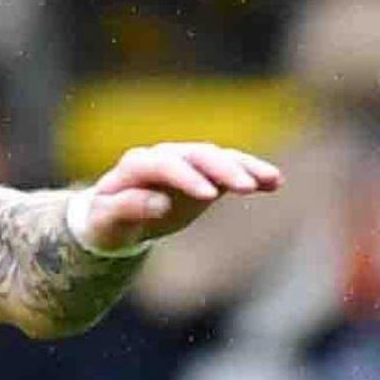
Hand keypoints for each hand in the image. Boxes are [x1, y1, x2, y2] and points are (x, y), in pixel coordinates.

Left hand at [73, 142, 283, 254]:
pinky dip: (251, 172)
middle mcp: (164, 157)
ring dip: (244, 167)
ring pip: (218, 157)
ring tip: (271, 180)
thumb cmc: (105, 224)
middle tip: (246, 187)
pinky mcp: (203, 173)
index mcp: (135, 166)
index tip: (209, 195)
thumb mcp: (106, 223)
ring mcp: (186, 163)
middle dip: (222, 169)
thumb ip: (126, 209)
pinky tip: (274, 182)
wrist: (114, 220)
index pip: (164, 164)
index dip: (187, 177)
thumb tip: (159, 201)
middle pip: (196, 155)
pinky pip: (230, 168)